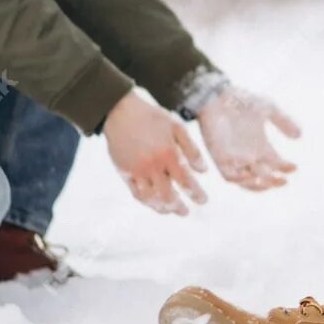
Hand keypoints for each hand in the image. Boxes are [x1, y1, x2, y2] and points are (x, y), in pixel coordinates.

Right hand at [102, 90, 208, 214]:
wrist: (120, 112)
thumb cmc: (152, 118)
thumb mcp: (176, 127)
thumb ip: (191, 149)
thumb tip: (203, 171)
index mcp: (168, 153)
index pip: (186, 181)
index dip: (196, 193)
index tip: (203, 200)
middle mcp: (153, 165)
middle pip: (169, 195)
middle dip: (180, 207)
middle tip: (186, 212)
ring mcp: (137, 171)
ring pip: (152, 199)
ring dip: (163, 208)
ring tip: (171, 211)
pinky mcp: (124, 173)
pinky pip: (136, 194)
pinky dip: (147, 202)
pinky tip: (154, 204)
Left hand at [195, 86, 301, 191]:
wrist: (217, 95)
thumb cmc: (241, 100)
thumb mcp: (268, 108)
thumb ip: (283, 120)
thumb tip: (299, 135)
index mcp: (261, 146)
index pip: (276, 164)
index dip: (286, 168)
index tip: (294, 167)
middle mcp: (249, 155)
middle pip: (264, 177)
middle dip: (275, 182)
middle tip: (284, 180)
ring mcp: (234, 158)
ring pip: (247, 182)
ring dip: (258, 186)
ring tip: (268, 182)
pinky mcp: (220, 157)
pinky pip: (229, 176)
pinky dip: (239, 180)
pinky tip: (249, 176)